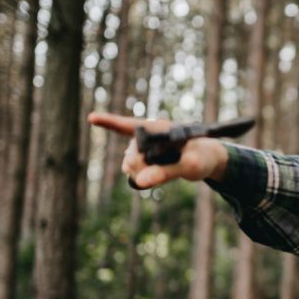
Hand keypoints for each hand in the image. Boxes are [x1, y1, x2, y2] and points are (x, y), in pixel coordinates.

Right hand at [88, 112, 228, 188]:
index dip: (110, 122)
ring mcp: (145, 146)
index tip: (91, 117)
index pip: (130, 125)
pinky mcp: (147, 157)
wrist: (208, 159)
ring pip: (130, 165)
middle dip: (140, 169)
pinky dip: (138, 177)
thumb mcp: (189, 166)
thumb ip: (166, 172)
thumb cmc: (201, 157)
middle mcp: (149, 134)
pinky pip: (133, 167)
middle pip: (130, 155)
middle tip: (160, 174)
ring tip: (162, 175)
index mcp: (159, 128)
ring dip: (140, 174)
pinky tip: (144, 180)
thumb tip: (140, 181)